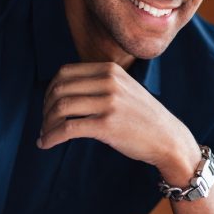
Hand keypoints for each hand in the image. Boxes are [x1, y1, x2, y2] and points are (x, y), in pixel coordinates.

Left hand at [38, 62, 197, 176]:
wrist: (168, 138)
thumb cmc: (144, 118)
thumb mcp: (125, 89)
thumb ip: (100, 84)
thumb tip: (62, 91)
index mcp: (110, 70)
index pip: (65, 72)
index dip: (50, 90)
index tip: (48, 106)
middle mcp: (109, 82)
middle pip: (59, 88)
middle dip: (45, 107)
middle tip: (45, 122)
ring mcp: (109, 103)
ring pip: (60, 108)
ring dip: (46, 123)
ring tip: (44, 135)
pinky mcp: (107, 125)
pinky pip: (67, 128)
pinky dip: (51, 136)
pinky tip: (45, 143)